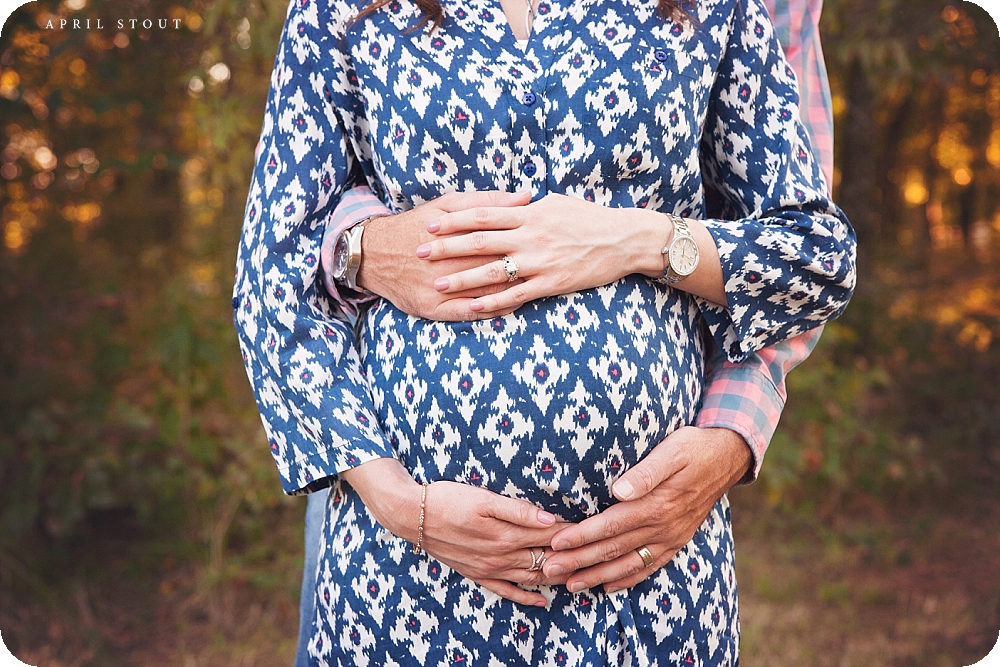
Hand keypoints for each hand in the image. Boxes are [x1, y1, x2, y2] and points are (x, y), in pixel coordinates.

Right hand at [341, 458, 570, 605]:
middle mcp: (501, 555)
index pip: (549, 535)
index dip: (572, 532)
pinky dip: (526, 597)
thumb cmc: (448, 499)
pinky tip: (542, 601)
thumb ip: (518, 510)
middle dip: (571, 557)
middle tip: (595, 556)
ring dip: (556, 578)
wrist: (412, 516)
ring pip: (531, 577)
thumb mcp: (484, 498)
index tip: (593, 529)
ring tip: (579, 577)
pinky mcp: (478, 574)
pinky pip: (507, 591)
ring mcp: (489, 568)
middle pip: (545, 558)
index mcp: (506, 533)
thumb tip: (550, 519)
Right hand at [357, 190, 531, 319]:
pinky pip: (466, 314)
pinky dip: (490, 311)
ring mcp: (436, 289)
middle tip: (548, 267)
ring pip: (482, 293)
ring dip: (510, 292)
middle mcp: (444, 263)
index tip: (544, 242)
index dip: (522, 244)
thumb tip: (524, 196)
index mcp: (452, 235)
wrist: (373, 254)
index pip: (495, 240)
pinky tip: (510, 307)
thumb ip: (486, 202)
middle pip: (490, 268)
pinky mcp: (430, 309)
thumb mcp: (446, 205)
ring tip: (535, 287)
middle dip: (520, 268)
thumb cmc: (415, 226)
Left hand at [417, 193, 728, 312]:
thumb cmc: (589, 218)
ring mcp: (540, 261)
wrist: (624, 239)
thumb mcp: (555, 203)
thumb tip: (504, 203)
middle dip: (446, 247)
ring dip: (462, 279)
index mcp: (529, 213)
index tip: (430, 222)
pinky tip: (473, 308)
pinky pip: (517, 295)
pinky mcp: (552, 282)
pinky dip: (494, 302)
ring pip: (493, 271)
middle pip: (479, 241)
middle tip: (419, 252)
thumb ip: (526, 206)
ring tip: (437, 285)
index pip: (483, 214)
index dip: (454, 219)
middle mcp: (530, 235)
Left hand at [539, 426, 751, 592]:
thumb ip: (645, 473)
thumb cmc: (693, 447)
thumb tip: (619, 490)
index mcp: (656, 504)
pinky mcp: (677, 540)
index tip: (556, 543)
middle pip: (613, 549)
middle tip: (548, 570)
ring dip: (597, 576)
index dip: (581, 536)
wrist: (727, 457)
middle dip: (579, 561)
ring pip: (628, 564)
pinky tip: (608, 586)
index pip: (610, 525)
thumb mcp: (671, 451)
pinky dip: (627, 578)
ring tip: (570, 585)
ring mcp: (670, 537)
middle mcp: (662, 526)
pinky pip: (649, 566)